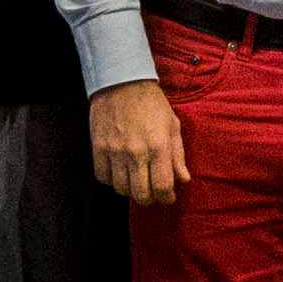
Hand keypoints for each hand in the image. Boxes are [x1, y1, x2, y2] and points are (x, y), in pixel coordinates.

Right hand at [90, 78, 187, 205]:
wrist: (122, 82)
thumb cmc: (151, 103)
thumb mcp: (172, 124)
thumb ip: (178, 154)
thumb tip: (183, 179)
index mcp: (159, 146)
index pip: (162, 187)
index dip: (166, 198)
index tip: (167, 197)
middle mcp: (137, 152)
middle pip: (141, 194)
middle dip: (149, 199)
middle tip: (152, 192)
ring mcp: (115, 151)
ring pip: (121, 189)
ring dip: (130, 190)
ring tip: (135, 180)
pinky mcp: (98, 148)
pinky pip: (102, 177)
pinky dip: (111, 179)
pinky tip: (119, 171)